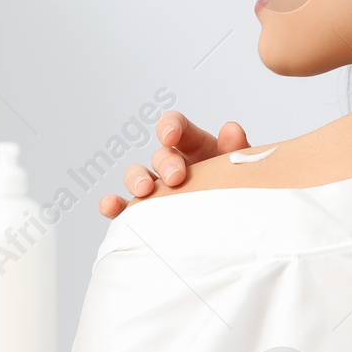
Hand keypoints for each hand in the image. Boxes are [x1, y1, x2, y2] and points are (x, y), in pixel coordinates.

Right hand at [98, 110, 249, 218]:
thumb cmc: (237, 190)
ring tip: (144, 192)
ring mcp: (157, 188)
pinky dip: (114, 204)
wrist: (237, 226)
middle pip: (159, 155)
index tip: (169, 136)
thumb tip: (231, 130)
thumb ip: (237, 150)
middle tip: (176, 178)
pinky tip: (110, 206)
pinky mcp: (145, 211)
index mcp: (195, 147)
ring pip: (137, 176)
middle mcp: (172, 164)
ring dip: (136, 180)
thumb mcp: (240, 169)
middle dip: (164, 163)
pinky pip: (124, 206)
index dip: (170, 127)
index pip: (176, 126)